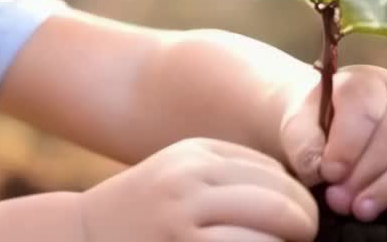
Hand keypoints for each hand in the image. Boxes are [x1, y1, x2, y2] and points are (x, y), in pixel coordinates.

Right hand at [78, 137, 316, 241]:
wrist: (81, 235)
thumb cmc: (140, 213)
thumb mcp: (179, 175)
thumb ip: (227, 177)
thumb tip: (295, 198)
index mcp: (196, 154)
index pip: (274, 171)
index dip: (299, 198)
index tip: (301, 217)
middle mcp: (191, 180)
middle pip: (280, 199)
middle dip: (305, 224)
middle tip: (305, 237)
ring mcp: (183, 219)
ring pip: (270, 230)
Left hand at [278, 65, 386, 224]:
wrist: (327, 132)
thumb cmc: (313, 126)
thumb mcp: (297, 124)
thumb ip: (302, 141)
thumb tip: (319, 170)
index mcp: (367, 81)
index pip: (367, 105)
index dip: (348, 143)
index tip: (329, 173)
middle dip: (366, 173)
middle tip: (339, 201)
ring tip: (360, 211)